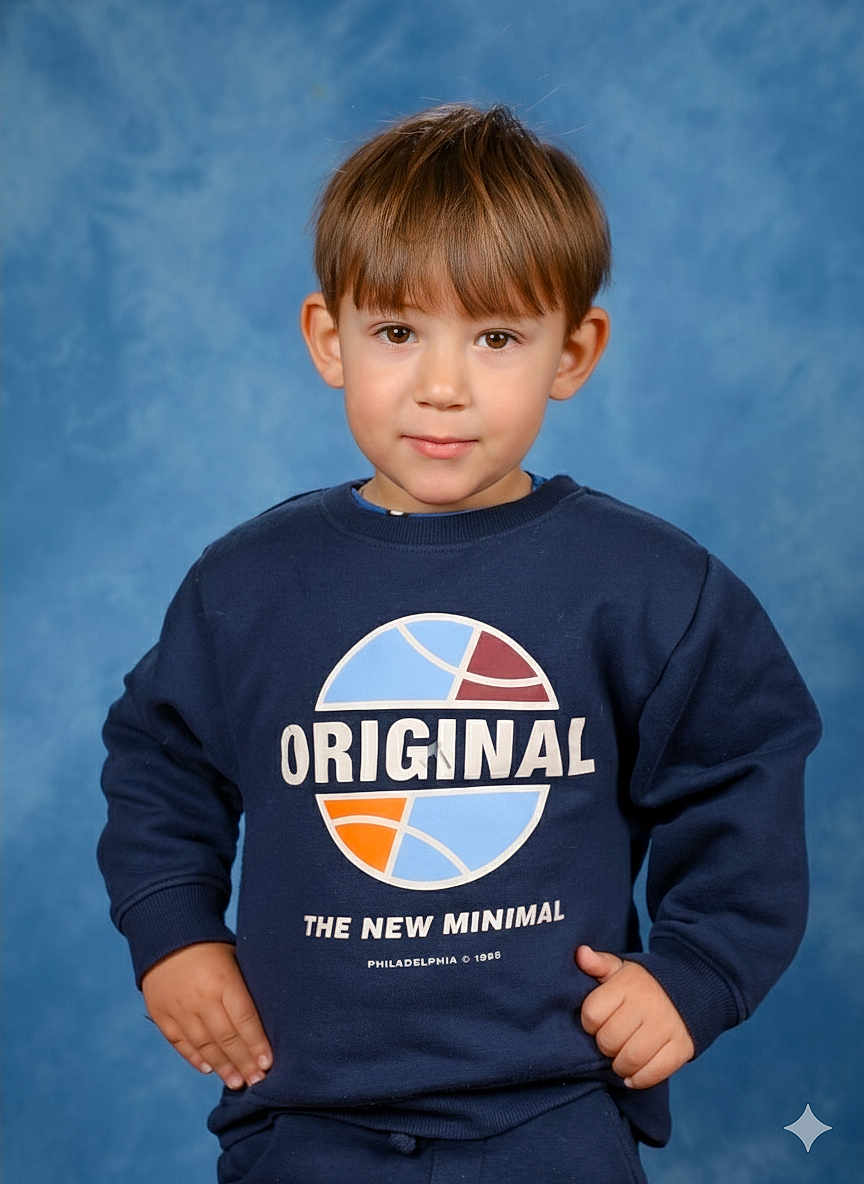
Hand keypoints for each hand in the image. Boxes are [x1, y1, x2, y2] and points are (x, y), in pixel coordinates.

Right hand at [142, 941, 272, 1089]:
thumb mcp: (234, 957)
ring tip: (237, 1083)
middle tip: (257, 1082)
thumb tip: (265, 1019)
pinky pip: (180, 1042)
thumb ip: (245, 986)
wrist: (167, 933)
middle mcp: (200, 998)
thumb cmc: (211, 946)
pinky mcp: (161, 1014)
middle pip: (226, 1038)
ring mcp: (179, 1008)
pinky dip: (195, 1058)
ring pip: (204, 1045)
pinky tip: (209, 1069)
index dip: (257, 1044)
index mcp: (223, 980)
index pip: (244, 1019)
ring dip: (222, 1067)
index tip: (268, 1063)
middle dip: (243, 1063)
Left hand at [575, 944, 694, 1088]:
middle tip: (610, 1042)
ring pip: (630, 1059)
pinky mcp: (681, 1047)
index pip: (592, 1014)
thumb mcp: (621, 969)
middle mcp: (647, 1004)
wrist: (691, 988)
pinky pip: (655, 1072)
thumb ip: (598, 963)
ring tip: (620, 1060)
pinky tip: (633, 1076)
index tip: (597, 1022)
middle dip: (605, 1046)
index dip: (590, 1023)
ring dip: (620, 1066)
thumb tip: (580, 953)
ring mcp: (666, 1026)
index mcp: (628, 984)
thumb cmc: (643, 984)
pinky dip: (640, 1079)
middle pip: (609, 1040)